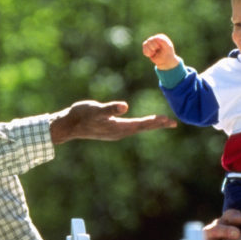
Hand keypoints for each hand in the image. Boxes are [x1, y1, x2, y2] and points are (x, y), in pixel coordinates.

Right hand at [50, 100, 174, 144]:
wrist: (67, 125)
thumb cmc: (81, 115)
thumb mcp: (96, 109)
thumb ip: (110, 108)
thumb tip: (125, 107)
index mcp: (119, 128)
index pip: (142, 124)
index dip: (156, 122)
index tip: (170, 121)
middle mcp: (119, 132)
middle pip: (142, 128)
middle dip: (157, 124)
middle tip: (173, 123)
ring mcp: (115, 133)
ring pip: (137, 128)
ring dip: (150, 125)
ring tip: (161, 122)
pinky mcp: (110, 130)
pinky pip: (130, 128)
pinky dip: (140, 124)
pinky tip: (140, 123)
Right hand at [142, 34, 179, 70]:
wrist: (166, 61)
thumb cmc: (168, 54)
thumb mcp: (168, 47)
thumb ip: (164, 41)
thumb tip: (156, 37)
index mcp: (161, 37)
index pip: (154, 38)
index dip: (155, 44)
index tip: (159, 48)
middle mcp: (155, 38)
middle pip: (149, 40)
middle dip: (152, 47)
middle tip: (156, 51)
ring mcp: (151, 43)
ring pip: (145, 44)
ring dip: (149, 51)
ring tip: (154, 53)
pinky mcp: (147, 48)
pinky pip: (144, 49)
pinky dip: (147, 53)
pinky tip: (151, 55)